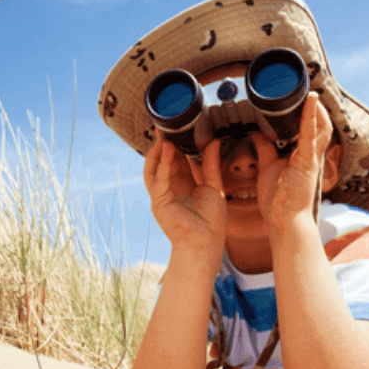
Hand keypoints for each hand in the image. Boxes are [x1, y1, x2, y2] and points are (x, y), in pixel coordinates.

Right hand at [143, 130, 226, 259]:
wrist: (205, 244)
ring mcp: (162, 195)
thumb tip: (214, 141)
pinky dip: (162, 164)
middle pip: (163, 161)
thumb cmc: (211, 223)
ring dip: (158, 151)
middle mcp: (170, 189)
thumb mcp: (214, 187)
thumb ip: (212, 164)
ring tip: (164, 134)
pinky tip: (167, 150)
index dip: (178, 144)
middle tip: (168, 124)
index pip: (177, 160)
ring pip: (155, 167)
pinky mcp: (159, 202)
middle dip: (164, 143)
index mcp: (183, 185)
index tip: (181, 128)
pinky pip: (158, 179)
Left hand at [249, 92, 332, 235]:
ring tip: (310, 88)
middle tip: (307, 87)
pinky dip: (310, 116)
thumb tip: (256, 133)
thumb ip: (264, 148)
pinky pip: (311, 135)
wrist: (283, 220)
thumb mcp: (267, 166)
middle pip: (319, 124)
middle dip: (315, 106)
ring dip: (316, 107)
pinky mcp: (308, 162)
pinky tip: (311, 99)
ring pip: (321, 126)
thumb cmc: (278, 199)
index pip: (309, 128)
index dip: (308, 111)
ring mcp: (311, 158)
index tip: (300, 94)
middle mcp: (310, 154)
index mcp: (302, 155)